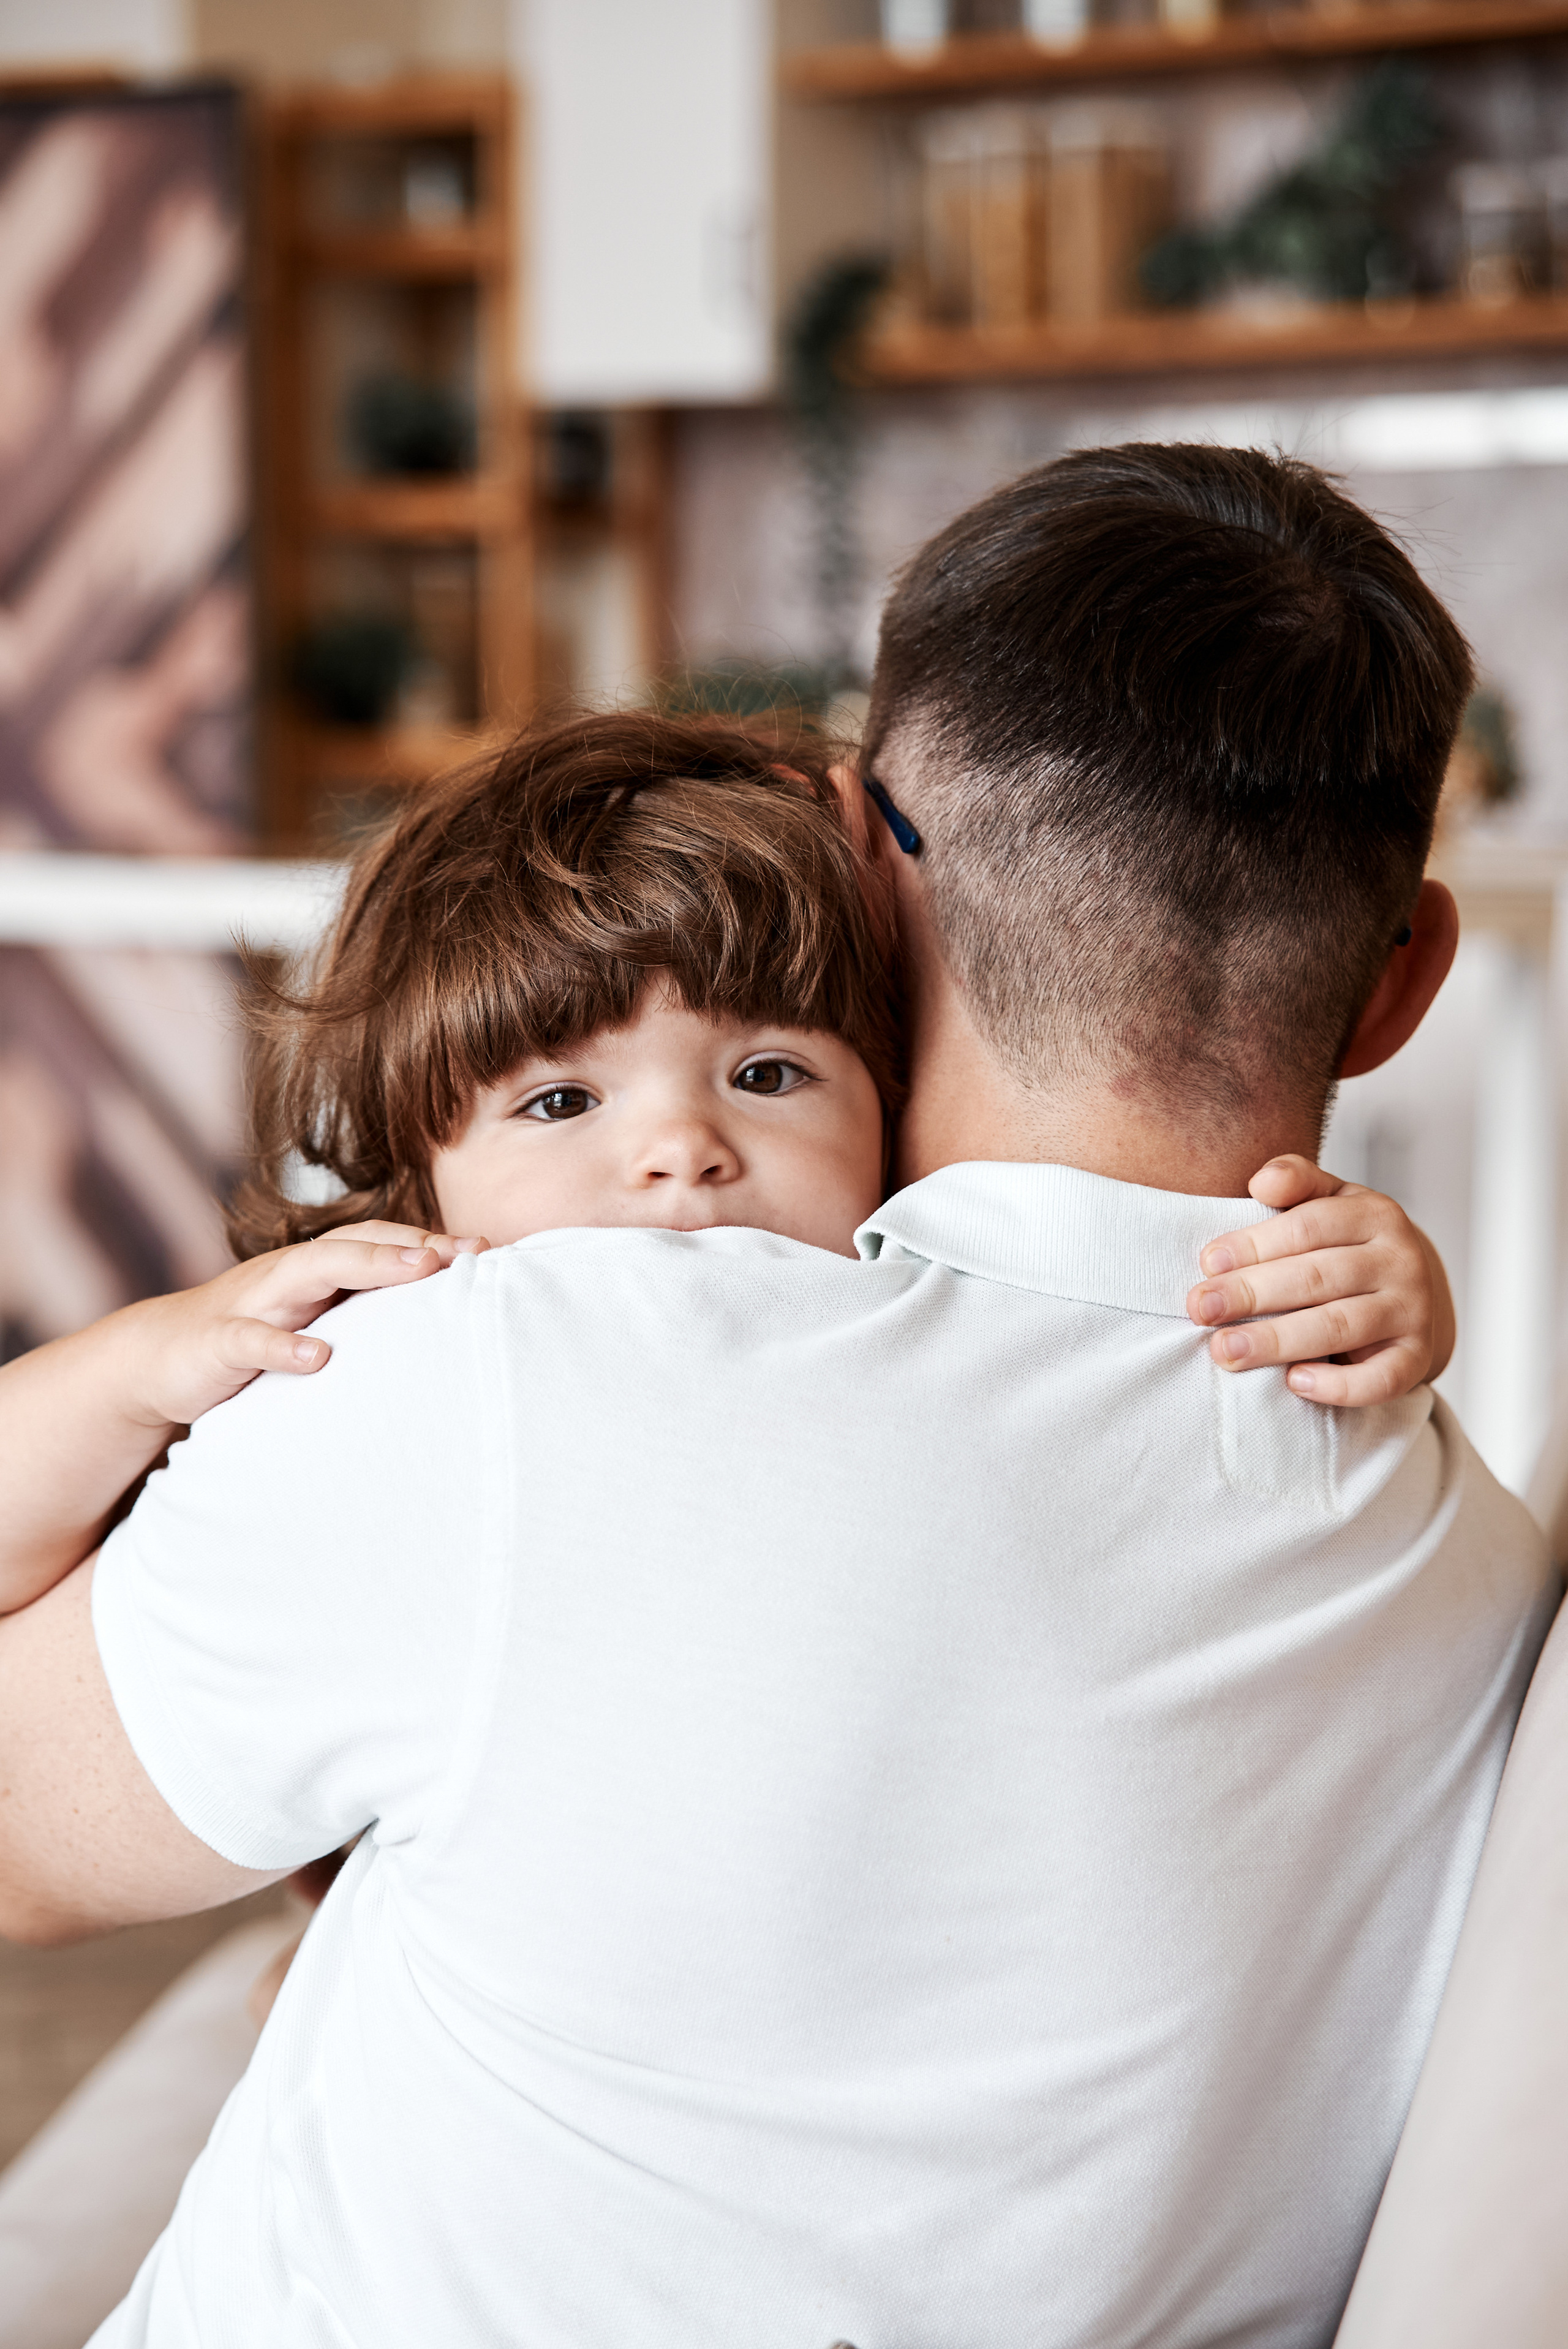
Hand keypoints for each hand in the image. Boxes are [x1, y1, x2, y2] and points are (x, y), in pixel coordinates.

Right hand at [114, 1222, 488, 1431]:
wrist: (158, 1359)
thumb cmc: (253, 1339)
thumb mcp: (310, 1323)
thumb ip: (361, 1316)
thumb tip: (437, 1323)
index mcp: (314, 1271)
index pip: (378, 1243)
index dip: (429, 1241)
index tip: (488, 1248)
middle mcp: (288, 1275)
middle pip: (354, 1245)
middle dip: (410, 1243)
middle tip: (466, 1251)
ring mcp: (252, 1304)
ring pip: (310, 1271)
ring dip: (367, 1267)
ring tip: (418, 1270)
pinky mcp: (217, 1342)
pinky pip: (251, 1340)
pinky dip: (283, 1346)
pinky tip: (318, 1358)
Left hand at [1187, 1156, 1453, 1406]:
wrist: (1415, 1293)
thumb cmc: (1349, 1245)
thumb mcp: (1329, 1201)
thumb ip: (1295, 1181)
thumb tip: (1260, 1182)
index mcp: (1375, 1213)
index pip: (1308, 1227)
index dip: (1255, 1244)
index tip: (1208, 1263)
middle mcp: (1399, 1260)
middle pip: (1317, 1277)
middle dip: (1252, 1294)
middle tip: (1201, 1309)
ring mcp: (1412, 1310)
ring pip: (1340, 1326)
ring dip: (1277, 1340)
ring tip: (1226, 1350)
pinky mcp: (1416, 1357)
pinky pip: (1381, 1378)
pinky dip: (1339, 1385)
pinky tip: (1294, 1382)